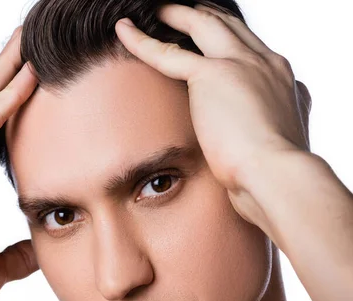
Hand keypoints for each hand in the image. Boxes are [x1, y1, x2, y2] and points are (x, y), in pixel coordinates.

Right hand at [0, 27, 38, 300]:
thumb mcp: (1, 268)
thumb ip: (21, 256)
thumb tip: (41, 251)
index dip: (16, 104)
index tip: (44, 85)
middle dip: (9, 70)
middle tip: (35, 42)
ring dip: (7, 70)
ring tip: (31, 39)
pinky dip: (4, 102)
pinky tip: (28, 80)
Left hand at [115, 3, 311, 228]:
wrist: (277, 177)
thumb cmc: (277, 177)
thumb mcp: (280, 147)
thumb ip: (270, 133)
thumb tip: (261, 144)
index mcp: (283, 82)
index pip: (252, 50)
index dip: (230, 42)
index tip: (215, 44)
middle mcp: (265, 64)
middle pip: (230, 27)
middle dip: (205, 17)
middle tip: (182, 14)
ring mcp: (240, 65)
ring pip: (203, 25)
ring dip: (178, 15)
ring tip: (156, 11)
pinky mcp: (212, 76)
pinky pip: (168, 53)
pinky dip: (142, 41)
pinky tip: (124, 32)